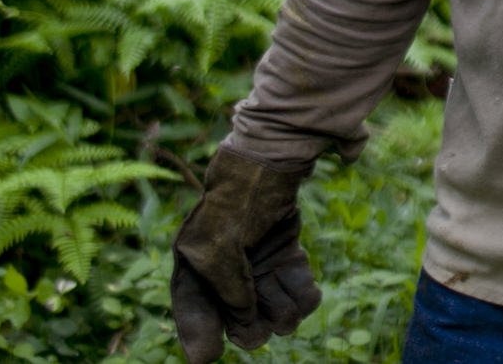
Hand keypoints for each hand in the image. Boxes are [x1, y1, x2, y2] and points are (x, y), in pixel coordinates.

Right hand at [170, 147, 320, 361]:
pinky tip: (309, 294)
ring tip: (291, 306)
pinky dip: (304, 296)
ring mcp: (257, 261)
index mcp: (195, 263)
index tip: (211, 356)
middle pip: (238, 318)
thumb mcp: (221, 250)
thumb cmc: (238, 201)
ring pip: (271, 307)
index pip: (193, 309)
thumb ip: (229, 292)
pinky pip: (294, 290)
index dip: (200, 335)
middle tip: (265, 321)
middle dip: (254, 326)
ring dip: (284, 313)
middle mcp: (225, 267)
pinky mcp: (285, 254)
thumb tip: (243, 324)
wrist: (274, 159)